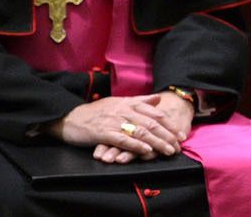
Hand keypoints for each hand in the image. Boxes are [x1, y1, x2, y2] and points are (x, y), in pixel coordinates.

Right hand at [49, 93, 185, 162]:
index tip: (180, 134)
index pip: (155, 113)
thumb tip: (159, 98)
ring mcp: (114, 121)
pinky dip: (136, 146)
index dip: (170, 124)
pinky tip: (146, 152)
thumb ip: (140, 101)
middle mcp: (124, 111)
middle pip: (151, 124)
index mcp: (129, 103)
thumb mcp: (119, 102)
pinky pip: (123, 139)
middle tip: (178, 146)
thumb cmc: (96, 112)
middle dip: (167, 136)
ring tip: (168, 151)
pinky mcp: (103, 133)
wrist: (69, 117)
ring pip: (140, 132)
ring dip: (156, 143)